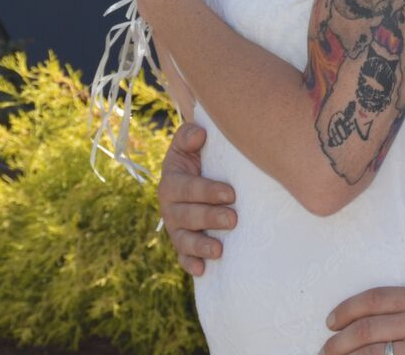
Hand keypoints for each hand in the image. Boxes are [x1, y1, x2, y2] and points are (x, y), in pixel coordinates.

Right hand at [158, 122, 236, 276]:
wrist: (200, 173)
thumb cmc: (200, 156)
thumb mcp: (191, 142)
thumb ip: (190, 135)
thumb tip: (199, 134)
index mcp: (171, 182)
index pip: (187, 188)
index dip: (208, 191)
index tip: (231, 194)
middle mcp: (170, 208)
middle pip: (187, 216)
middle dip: (210, 218)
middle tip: (233, 219)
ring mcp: (176, 229)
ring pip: (184, 240)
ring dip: (200, 246)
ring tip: (219, 249)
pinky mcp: (183, 245)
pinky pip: (183, 258)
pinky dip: (190, 264)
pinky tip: (202, 270)